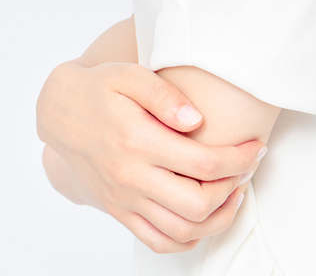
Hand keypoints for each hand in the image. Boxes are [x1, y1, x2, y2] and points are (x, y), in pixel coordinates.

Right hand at [36, 59, 266, 253]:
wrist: (60, 113)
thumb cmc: (100, 87)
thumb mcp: (129, 74)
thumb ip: (164, 95)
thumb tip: (196, 120)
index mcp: (138, 141)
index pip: (203, 164)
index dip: (239, 159)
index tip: (256, 147)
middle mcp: (131, 178)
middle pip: (197, 204)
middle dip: (234, 187)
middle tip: (248, 166)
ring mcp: (124, 200)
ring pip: (181, 231)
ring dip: (218, 218)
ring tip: (235, 191)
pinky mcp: (119, 211)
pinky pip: (157, 241)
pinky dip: (188, 238)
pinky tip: (205, 216)